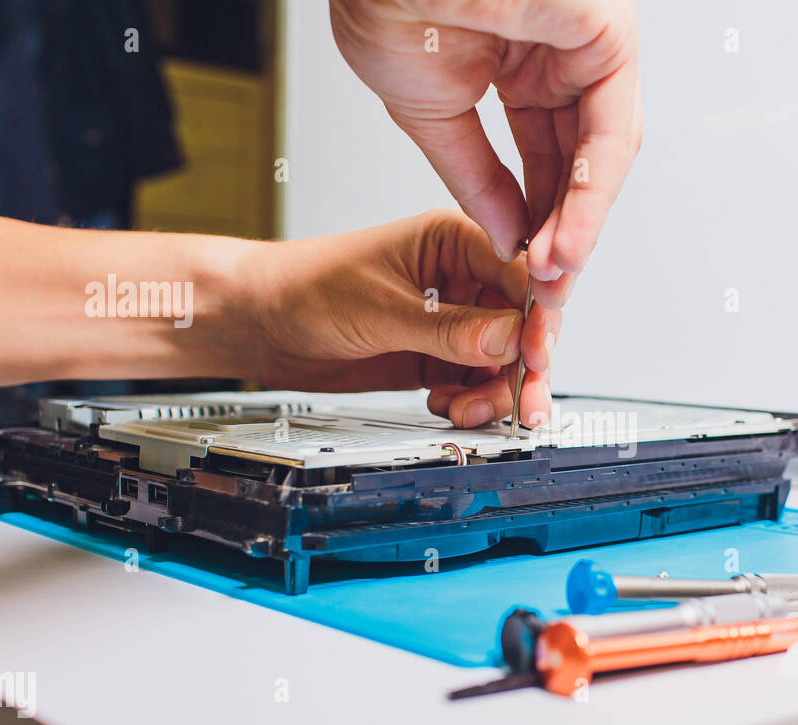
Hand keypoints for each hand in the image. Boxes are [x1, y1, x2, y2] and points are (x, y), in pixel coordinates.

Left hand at [237, 208, 557, 428]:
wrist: (260, 324)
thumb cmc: (305, 289)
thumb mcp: (382, 309)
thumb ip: (450, 329)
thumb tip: (510, 339)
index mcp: (453, 240)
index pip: (521, 276)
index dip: (538, 318)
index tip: (537, 355)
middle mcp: (462, 278)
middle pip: (522, 325)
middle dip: (524, 368)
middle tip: (522, 404)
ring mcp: (452, 320)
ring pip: (504, 361)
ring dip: (495, 393)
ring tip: (469, 411)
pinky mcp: (438, 355)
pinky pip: (477, 382)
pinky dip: (471, 401)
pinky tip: (448, 406)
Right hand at [330, 0, 641, 307]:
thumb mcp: (431, 113)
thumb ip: (475, 178)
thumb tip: (506, 236)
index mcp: (523, 61)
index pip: (545, 156)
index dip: (536, 219)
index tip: (524, 270)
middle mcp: (564, 52)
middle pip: (579, 161)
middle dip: (563, 232)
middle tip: (546, 289)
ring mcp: (589, 42)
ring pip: (601, 154)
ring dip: (577, 226)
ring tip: (552, 277)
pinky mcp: (607, 35)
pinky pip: (610, 132)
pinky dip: (589, 195)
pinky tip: (566, 242)